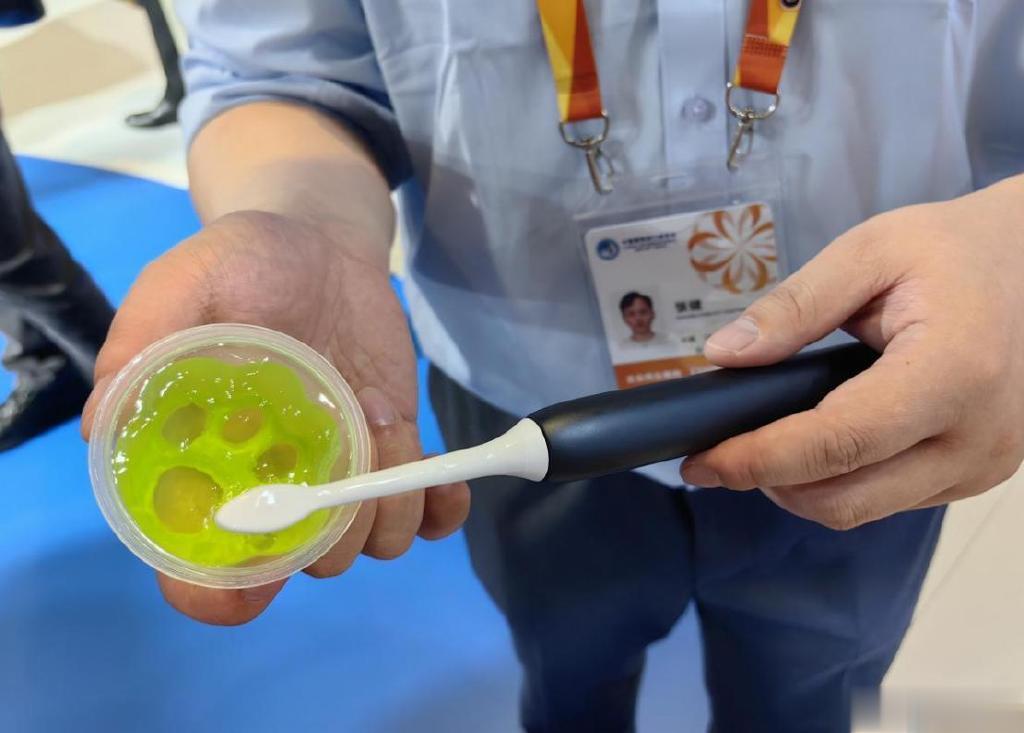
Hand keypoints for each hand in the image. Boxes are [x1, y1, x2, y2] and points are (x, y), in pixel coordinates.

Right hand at [82, 210, 469, 623]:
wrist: (321, 244)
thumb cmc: (244, 263)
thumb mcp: (186, 284)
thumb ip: (146, 343)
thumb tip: (106, 422)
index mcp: (207, 470)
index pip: (202, 568)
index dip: (220, 590)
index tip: (255, 574)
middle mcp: (273, 489)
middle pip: (303, 560)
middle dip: (331, 523)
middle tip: (345, 437)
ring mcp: (338, 478)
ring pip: (370, 541)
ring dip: (388, 499)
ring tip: (382, 416)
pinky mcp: (391, 457)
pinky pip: (424, 515)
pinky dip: (438, 510)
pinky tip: (444, 481)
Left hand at [681, 175, 1023, 529]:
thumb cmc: (957, 249)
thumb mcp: (870, 251)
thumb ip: (794, 306)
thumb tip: (724, 355)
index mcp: (953, 371)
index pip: (838, 442)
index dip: (759, 459)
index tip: (700, 461)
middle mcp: (978, 436)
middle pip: (846, 499)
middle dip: (767, 483)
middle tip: (716, 455)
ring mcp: (985, 464)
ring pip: (864, 509)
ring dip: (801, 488)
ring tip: (761, 444)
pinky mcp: (979, 473)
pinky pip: (891, 499)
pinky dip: (841, 482)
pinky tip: (816, 444)